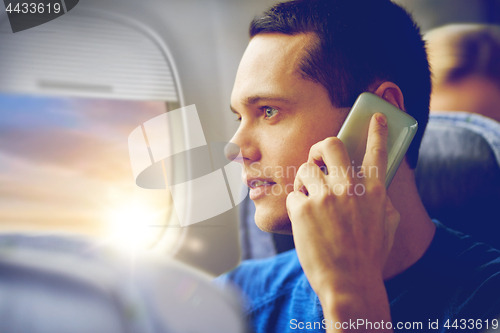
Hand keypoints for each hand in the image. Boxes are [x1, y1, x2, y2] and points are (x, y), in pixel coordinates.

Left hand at [286, 113, 399, 327]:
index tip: (374, 117)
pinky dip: (297, 205)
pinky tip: (304, 221)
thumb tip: (377, 188)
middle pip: (330, 145)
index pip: (377, 152)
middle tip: (315, 159)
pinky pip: (294, 194)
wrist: (349, 283)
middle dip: (319, 148)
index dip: (377, 131)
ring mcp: (325, 197)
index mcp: (374, 191)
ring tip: (309, 200)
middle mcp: (350, 188)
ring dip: (305, 182)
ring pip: (305, 169)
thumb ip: (382, 201)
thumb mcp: (386, 225)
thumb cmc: (368, 257)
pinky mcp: (303, 209)